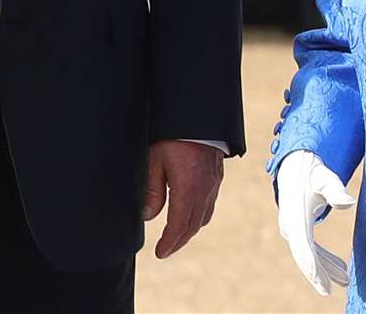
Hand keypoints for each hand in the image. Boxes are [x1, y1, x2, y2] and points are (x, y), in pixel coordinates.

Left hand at [141, 139, 223, 258]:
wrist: (199, 113)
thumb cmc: (173, 134)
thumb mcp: (155, 159)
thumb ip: (152, 190)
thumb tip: (148, 215)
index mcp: (188, 189)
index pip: (178, 225)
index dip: (169, 242)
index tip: (160, 252)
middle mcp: (205, 190)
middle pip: (193, 226)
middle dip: (179, 241)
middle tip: (166, 250)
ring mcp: (214, 183)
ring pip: (204, 216)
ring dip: (190, 230)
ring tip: (177, 236)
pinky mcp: (217, 176)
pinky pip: (210, 204)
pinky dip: (200, 216)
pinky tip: (191, 214)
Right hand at [275, 149, 354, 294]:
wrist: (296, 165)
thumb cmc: (313, 172)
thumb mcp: (325, 179)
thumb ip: (335, 190)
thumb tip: (349, 202)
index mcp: (296, 216)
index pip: (304, 247)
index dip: (314, 266)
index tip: (323, 283)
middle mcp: (290, 225)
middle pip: (304, 256)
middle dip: (318, 274)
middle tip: (330, 290)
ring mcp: (291, 229)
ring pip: (307, 255)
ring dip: (324, 269)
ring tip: (346, 279)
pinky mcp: (296, 230)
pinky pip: (308, 250)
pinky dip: (322, 260)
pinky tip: (339, 267)